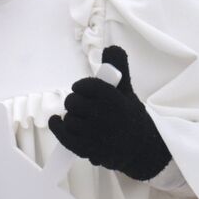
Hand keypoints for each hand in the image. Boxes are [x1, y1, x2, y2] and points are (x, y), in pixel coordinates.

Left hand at [47, 46, 171, 180]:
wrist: (141, 148)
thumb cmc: (130, 116)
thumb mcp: (126, 91)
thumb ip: (118, 69)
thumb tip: (111, 48)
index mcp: (116, 101)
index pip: (89, 86)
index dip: (82, 86)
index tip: (82, 88)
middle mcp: (106, 118)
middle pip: (74, 102)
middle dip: (75, 101)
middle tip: (82, 104)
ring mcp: (96, 136)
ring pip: (69, 119)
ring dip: (71, 116)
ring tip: (82, 117)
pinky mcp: (89, 150)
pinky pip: (64, 137)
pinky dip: (57, 127)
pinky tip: (56, 121)